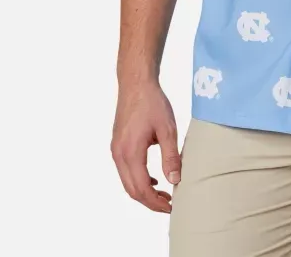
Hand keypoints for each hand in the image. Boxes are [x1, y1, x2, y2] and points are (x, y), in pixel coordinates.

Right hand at [111, 81, 180, 212]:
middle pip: (132, 190)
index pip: (142, 189)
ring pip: (127, 182)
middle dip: (150, 202)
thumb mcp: (167, 129)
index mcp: (130, 153)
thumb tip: (175, 180)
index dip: (156, 202)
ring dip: (144, 192)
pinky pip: (125, 170)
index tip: (172, 207)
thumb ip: (171, 156)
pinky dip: (138, 180)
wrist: (136, 84)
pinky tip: (154, 179)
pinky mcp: (117, 145)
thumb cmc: (153, 103)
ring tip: (164, 194)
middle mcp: (119, 155)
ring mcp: (116, 150)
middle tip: (170, 205)